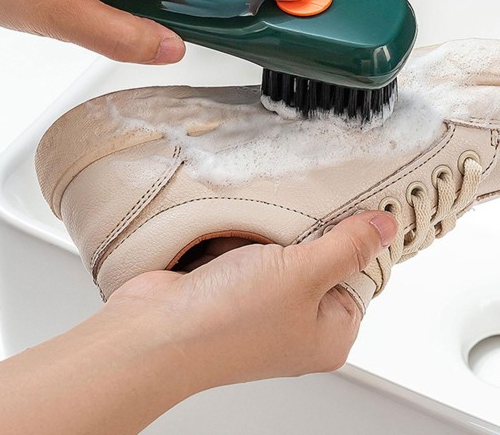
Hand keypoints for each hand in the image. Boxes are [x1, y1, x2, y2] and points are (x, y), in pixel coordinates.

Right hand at [0, 211, 395, 434]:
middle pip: (321, 260)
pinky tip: (237, 234)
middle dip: (309, 233)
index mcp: (329, 332)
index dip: (357, 240)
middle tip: (302, 212)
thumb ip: (347, 245)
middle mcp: (298, 323)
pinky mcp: (233, 288)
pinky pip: (252, 252)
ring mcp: (263, 305)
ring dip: (273, 234)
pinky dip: (246, 239)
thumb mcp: (305, 273)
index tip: (352, 207)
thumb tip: (385, 227)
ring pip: (284, 252)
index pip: (363, 276)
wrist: (155, 330)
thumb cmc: (229, 320)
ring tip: (263, 226)